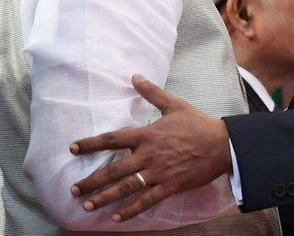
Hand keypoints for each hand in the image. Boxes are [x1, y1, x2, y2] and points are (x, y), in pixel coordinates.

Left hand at [69, 74, 232, 221]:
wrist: (221, 144)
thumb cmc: (197, 124)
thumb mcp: (174, 104)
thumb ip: (151, 92)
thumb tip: (134, 76)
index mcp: (147, 135)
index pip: (112, 139)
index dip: (90, 144)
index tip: (72, 148)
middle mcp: (148, 155)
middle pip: (114, 169)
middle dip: (92, 181)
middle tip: (74, 189)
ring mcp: (158, 173)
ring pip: (126, 188)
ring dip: (105, 198)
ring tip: (87, 206)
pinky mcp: (169, 186)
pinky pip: (146, 201)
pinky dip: (131, 211)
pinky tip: (116, 218)